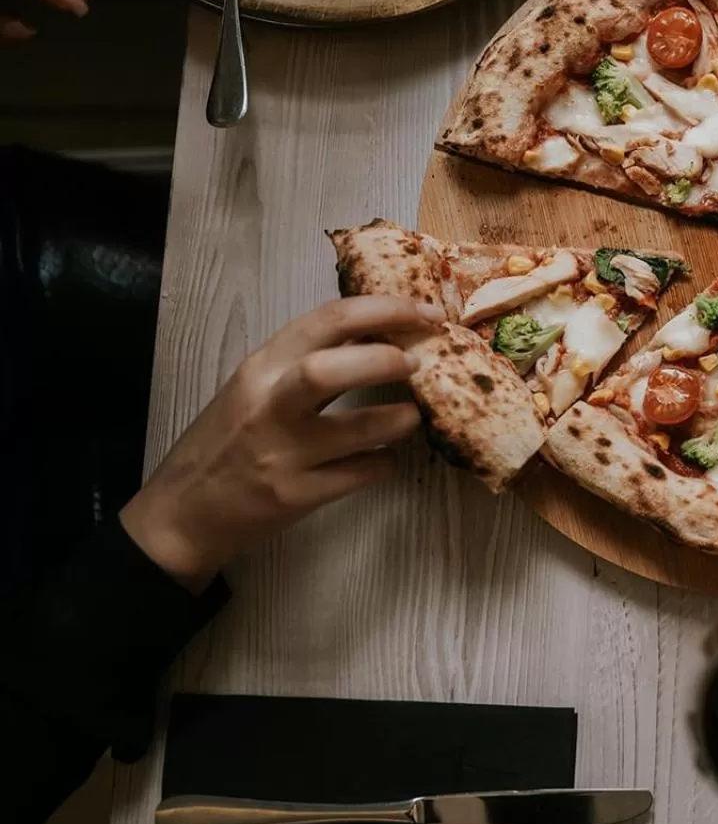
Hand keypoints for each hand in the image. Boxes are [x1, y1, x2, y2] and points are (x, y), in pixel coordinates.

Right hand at [120, 295, 443, 589]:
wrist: (182, 514)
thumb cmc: (225, 442)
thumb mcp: (254, 388)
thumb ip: (305, 360)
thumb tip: (378, 331)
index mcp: (260, 368)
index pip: (325, 321)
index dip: (385, 309)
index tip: (428, 313)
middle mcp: (268, 406)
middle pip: (331, 369)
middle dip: (387, 359)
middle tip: (419, 363)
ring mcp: (282, 454)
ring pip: (357, 429)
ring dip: (399, 419)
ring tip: (412, 415)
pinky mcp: (296, 496)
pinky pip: (359, 474)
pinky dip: (383, 462)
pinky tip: (383, 458)